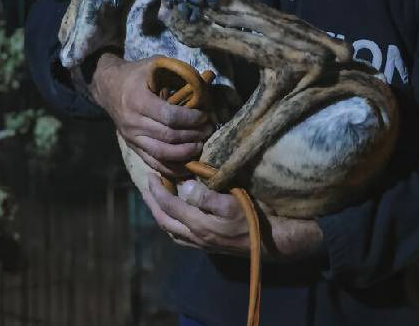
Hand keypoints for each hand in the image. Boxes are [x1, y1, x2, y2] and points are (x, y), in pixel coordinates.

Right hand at [91, 53, 212, 176]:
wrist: (109, 88)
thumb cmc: (136, 75)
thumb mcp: (155, 65)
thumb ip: (178, 72)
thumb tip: (206, 80)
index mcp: (138, 100)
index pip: (169, 116)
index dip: (190, 119)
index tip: (205, 116)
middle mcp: (133, 122)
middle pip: (168, 136)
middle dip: (192, 136)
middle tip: (208, 130)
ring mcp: (132, 137)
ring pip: (161, 153)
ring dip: (185, 153)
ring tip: (201, 146)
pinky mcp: (133, 147)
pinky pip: (153, 162)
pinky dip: (171, 168)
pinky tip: (187, 165)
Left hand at [143, 174, 323, 259]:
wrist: (270, 242)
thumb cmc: (253, 217)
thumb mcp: (231, 203)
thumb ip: (206, 197)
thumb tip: (183, 187)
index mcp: (198, 224)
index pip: (168, 205)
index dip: (156, 190)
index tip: (150, 173)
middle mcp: (195, 236)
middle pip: (164, 219)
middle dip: (152, 202)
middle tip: (147, 184)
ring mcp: (201, 243)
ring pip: (170, 229)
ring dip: (160, 213)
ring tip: (157, 198)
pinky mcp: (208, 245)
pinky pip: (180, 236)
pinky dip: (171, 223)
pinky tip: (176, 216)